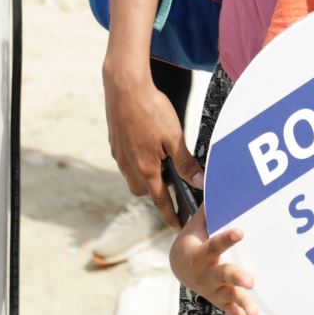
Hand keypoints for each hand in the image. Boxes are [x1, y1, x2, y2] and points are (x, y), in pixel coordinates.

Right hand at [103, 62, 202, 227]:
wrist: (124, 88)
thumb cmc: (151, 109)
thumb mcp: (174, 136)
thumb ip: (185, 162)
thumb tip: (199, 181)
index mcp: (146, 168)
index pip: (159, 201)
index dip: (169, 215)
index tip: (176, 227)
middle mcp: (129, 166)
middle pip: (144, 191)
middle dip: (157, 192)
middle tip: (172, 181)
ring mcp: (120, 156)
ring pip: (134, 178)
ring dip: (147, 177)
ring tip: (161, 161)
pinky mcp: (115, 145)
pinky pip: (127, 163)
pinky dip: (138, 163)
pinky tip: (148, 147)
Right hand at [171, 208, 264, 314]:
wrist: (180, 266)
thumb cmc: (194, 240)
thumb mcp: (196, 225)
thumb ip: (209, 211)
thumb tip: (218, 185)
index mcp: (201, 253)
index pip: (215, 244)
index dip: (227, 239)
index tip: (241, 231)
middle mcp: (207, 274)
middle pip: (223, 275)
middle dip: (237, 278)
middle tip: (251, 280)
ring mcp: (214, 289)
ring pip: (230, 298)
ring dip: (244, 304)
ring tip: (257, 311)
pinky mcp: (221, 300)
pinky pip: (233, 312)